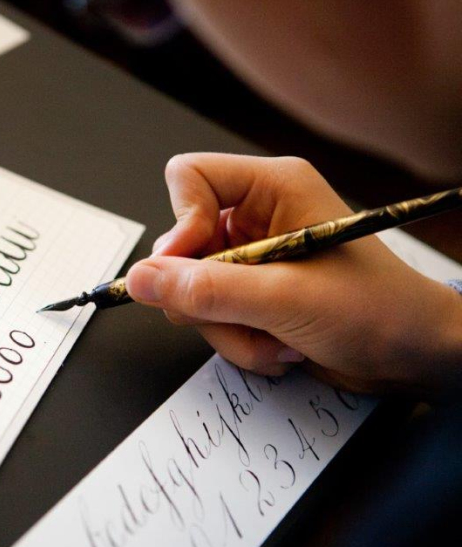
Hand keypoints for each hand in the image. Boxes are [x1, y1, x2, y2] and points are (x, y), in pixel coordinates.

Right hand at [126, 153, 461, 394]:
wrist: (415, 357)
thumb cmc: (378, 311)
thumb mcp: (286, 300)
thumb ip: (208, 290)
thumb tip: (141, 279)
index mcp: (272, 188)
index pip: (188, 178)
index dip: (179, 224)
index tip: (185, 269)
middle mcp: (256, 218)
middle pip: (181, 246)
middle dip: (208, 296)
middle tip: (247, 315)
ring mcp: (251, 259)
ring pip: (190, 291)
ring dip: (227, 328)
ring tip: (276, 338)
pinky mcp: (250, 294)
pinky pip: (208, 317)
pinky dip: (237, 342)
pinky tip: (279, 347)